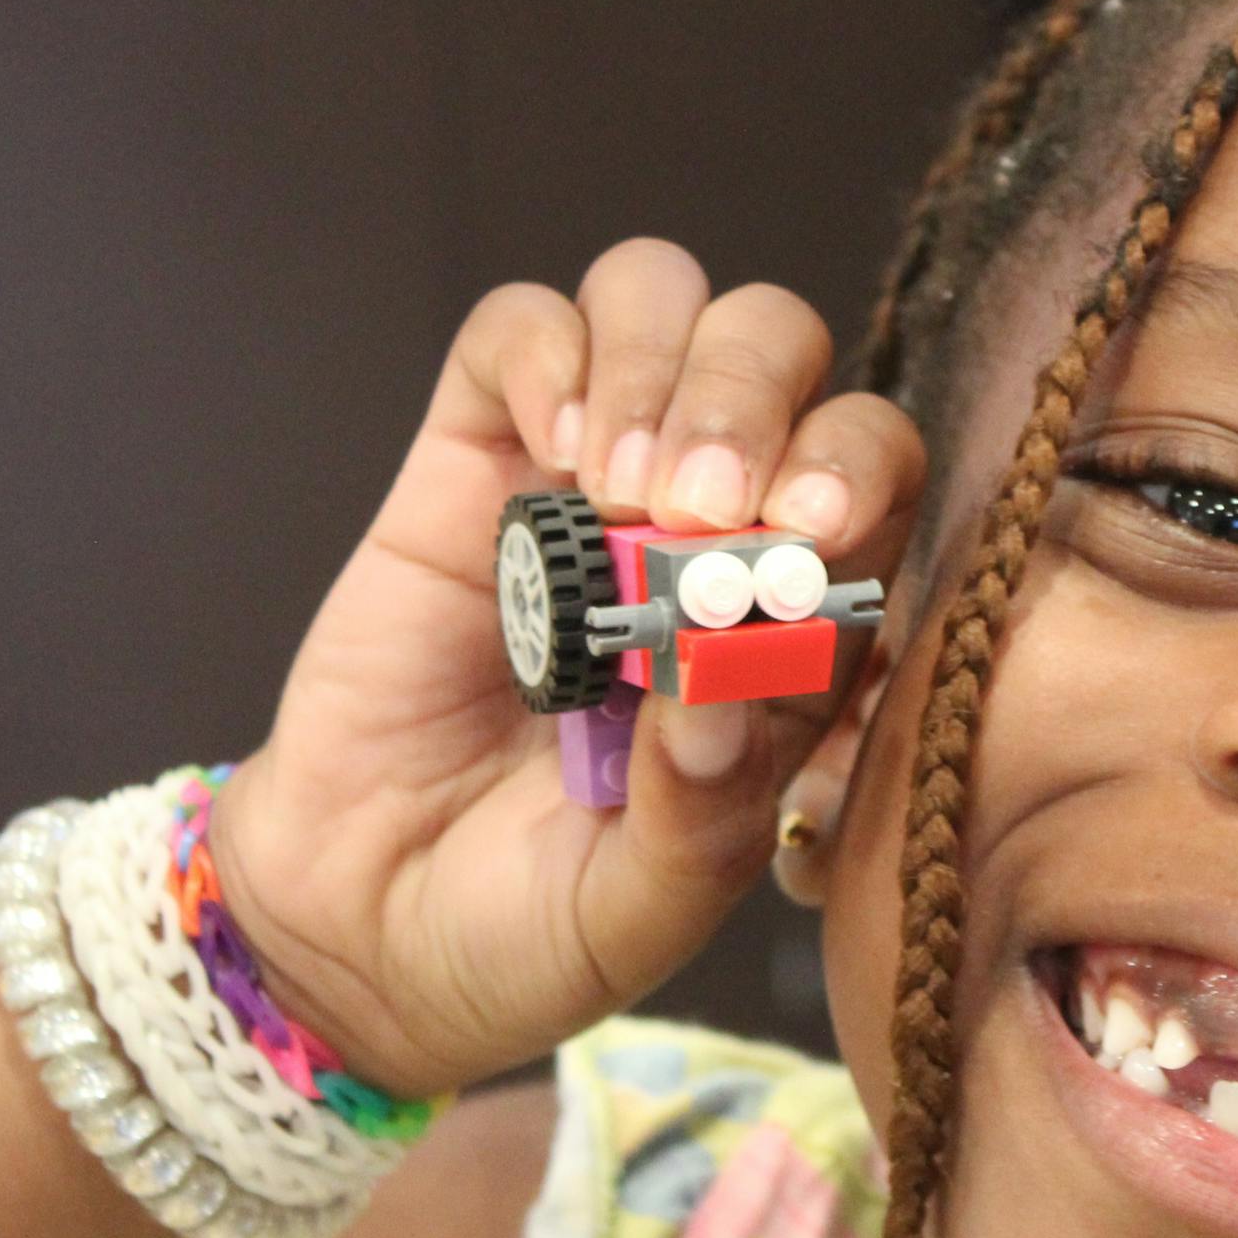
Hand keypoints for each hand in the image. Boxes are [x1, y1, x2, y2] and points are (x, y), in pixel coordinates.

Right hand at [202, 240, 923, 1094]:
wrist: (363, 936)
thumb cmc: (535, 926)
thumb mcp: (645, 908)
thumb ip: (702, 812)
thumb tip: (727, 680)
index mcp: (796, 624)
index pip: (875, 481)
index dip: (856, 473)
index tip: (802, 529)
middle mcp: (711, 527)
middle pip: (786, 355)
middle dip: (758, 397)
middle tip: (698, 503)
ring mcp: (587, 482)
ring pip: (667, 301)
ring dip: (662, 362)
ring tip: (612, 482)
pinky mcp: (472, 462)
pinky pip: (524, 327)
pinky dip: (549, 351)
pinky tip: (545, 448)